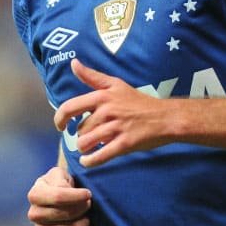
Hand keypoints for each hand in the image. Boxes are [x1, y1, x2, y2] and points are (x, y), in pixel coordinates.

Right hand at [26, 165, 96, 225]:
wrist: (58, 196)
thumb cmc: (60, 183)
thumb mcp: (60, 174)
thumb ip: (61, 179)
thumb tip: (66, 191)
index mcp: (35, 194)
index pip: (58, 197)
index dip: (76, 196)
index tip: (88, 194)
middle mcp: (34, 214)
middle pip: (63, 214)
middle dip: (81, 209)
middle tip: (88, 203)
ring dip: (82, 224)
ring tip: (88, 216)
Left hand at [53, 58, 177, 167]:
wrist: (165, 117)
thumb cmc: (139, 101)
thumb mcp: (116, 84)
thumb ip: (92, 76)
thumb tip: (73, 63)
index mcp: (102, 96)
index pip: (70, 107)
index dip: (60, 118)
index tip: (60, 126)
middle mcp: (107, 111)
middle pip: (80, 129)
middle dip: (81, 136)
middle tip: (89, 137)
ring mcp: (116, 128)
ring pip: (86, 143)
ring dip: (85, 148)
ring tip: (90, 148)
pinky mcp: (124, 144)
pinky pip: (100, 156)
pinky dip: (91, 161)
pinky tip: (87, 161)